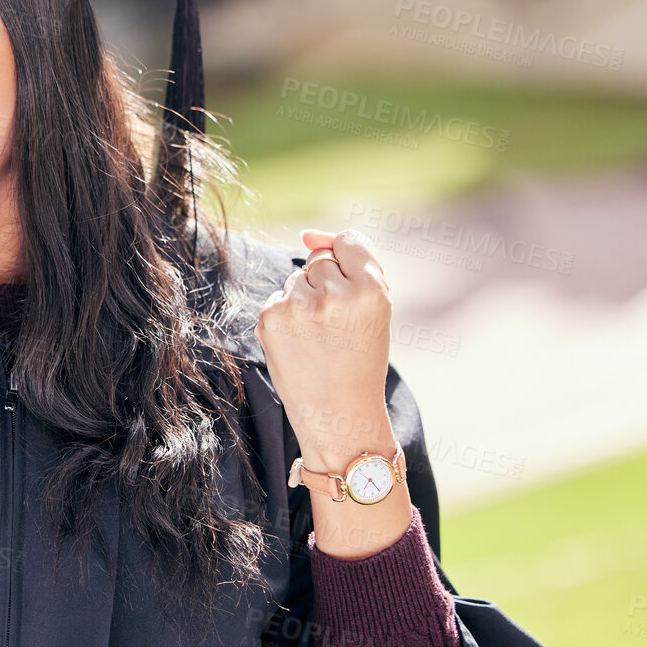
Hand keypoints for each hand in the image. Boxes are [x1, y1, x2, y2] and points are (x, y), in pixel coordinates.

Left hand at [255, 228, 396, 470]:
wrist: (339, 414)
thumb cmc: (361, 357)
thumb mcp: (376, 308)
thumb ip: (352, 261)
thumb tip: (306, 233)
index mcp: (372, 289)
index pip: (349, 240)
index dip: (348, 263)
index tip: (350, 290)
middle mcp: (335, 293)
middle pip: (320, 259)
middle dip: (326, 285)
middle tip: (338, 327)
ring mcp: (299, 305)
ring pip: (297, 278)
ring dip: (304, 300)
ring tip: (319, 338)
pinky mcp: (271, 317)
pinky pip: (278, 297)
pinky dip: (285, 316)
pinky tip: (299, 344)